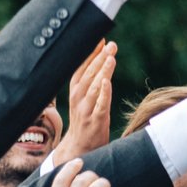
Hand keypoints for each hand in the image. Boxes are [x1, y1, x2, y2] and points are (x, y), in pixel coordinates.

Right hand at [55, 41, 115, 162]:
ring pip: (95, 87)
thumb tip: (103, 56)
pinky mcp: (95, 121)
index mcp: (75, 91)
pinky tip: (107, 82)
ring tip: (111, 57)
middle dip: (100, 58)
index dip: (90, 53)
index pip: (82, 68)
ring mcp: (86, 110)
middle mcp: (78, 98)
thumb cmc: (85, 119)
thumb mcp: (84, 98)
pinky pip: (100, 105)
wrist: (80, 147)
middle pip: (89, 74)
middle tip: (111, 45)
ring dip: (103, 71)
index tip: (100, 39)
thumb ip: (91, 80)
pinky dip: (103, 93)